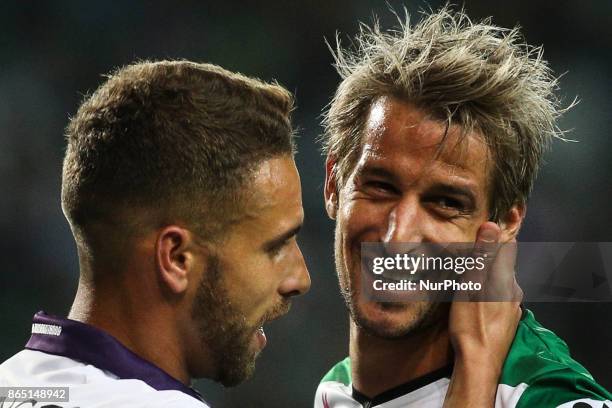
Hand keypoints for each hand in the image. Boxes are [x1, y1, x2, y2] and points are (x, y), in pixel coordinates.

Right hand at [443, 222, 522, 406]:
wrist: (480, 363)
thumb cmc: (471, 324)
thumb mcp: (471, 285)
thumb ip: (482, 256)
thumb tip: (491, 225)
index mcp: (504, 278)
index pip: (508, 246)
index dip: (503, 230)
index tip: (502, 214)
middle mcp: (513, 290)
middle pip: (504, 263)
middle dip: (491, 253)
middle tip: (473, 243)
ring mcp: (512, 306)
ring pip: (501, 280)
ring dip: (488, 272)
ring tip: (470, 269)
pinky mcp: (507, 320)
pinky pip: (499, 295)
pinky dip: (489, 288)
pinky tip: (476, 295)